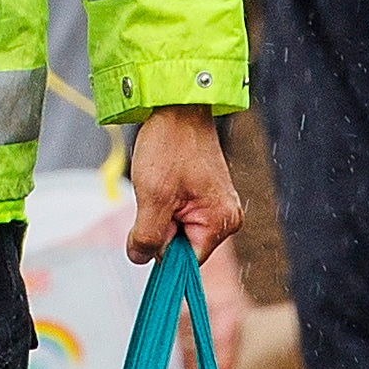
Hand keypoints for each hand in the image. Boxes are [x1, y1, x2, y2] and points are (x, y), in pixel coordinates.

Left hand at [125, 103, 238, 264]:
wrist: (177, 107)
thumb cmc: (169, 145)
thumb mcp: (153, 197)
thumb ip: (148, 237)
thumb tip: (141, 260)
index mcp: (221, 221)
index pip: (186, 261)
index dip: (162, 249)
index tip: (150, 223)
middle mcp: (227, 217)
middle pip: (182, 246)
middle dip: (161, 229)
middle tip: (157, 196)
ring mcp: (218, 205)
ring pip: (178, 230)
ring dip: (161, 215)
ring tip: (162, 184)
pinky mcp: (207, 196)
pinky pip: (180, 214)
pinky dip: (165, 204)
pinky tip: (165, 181)